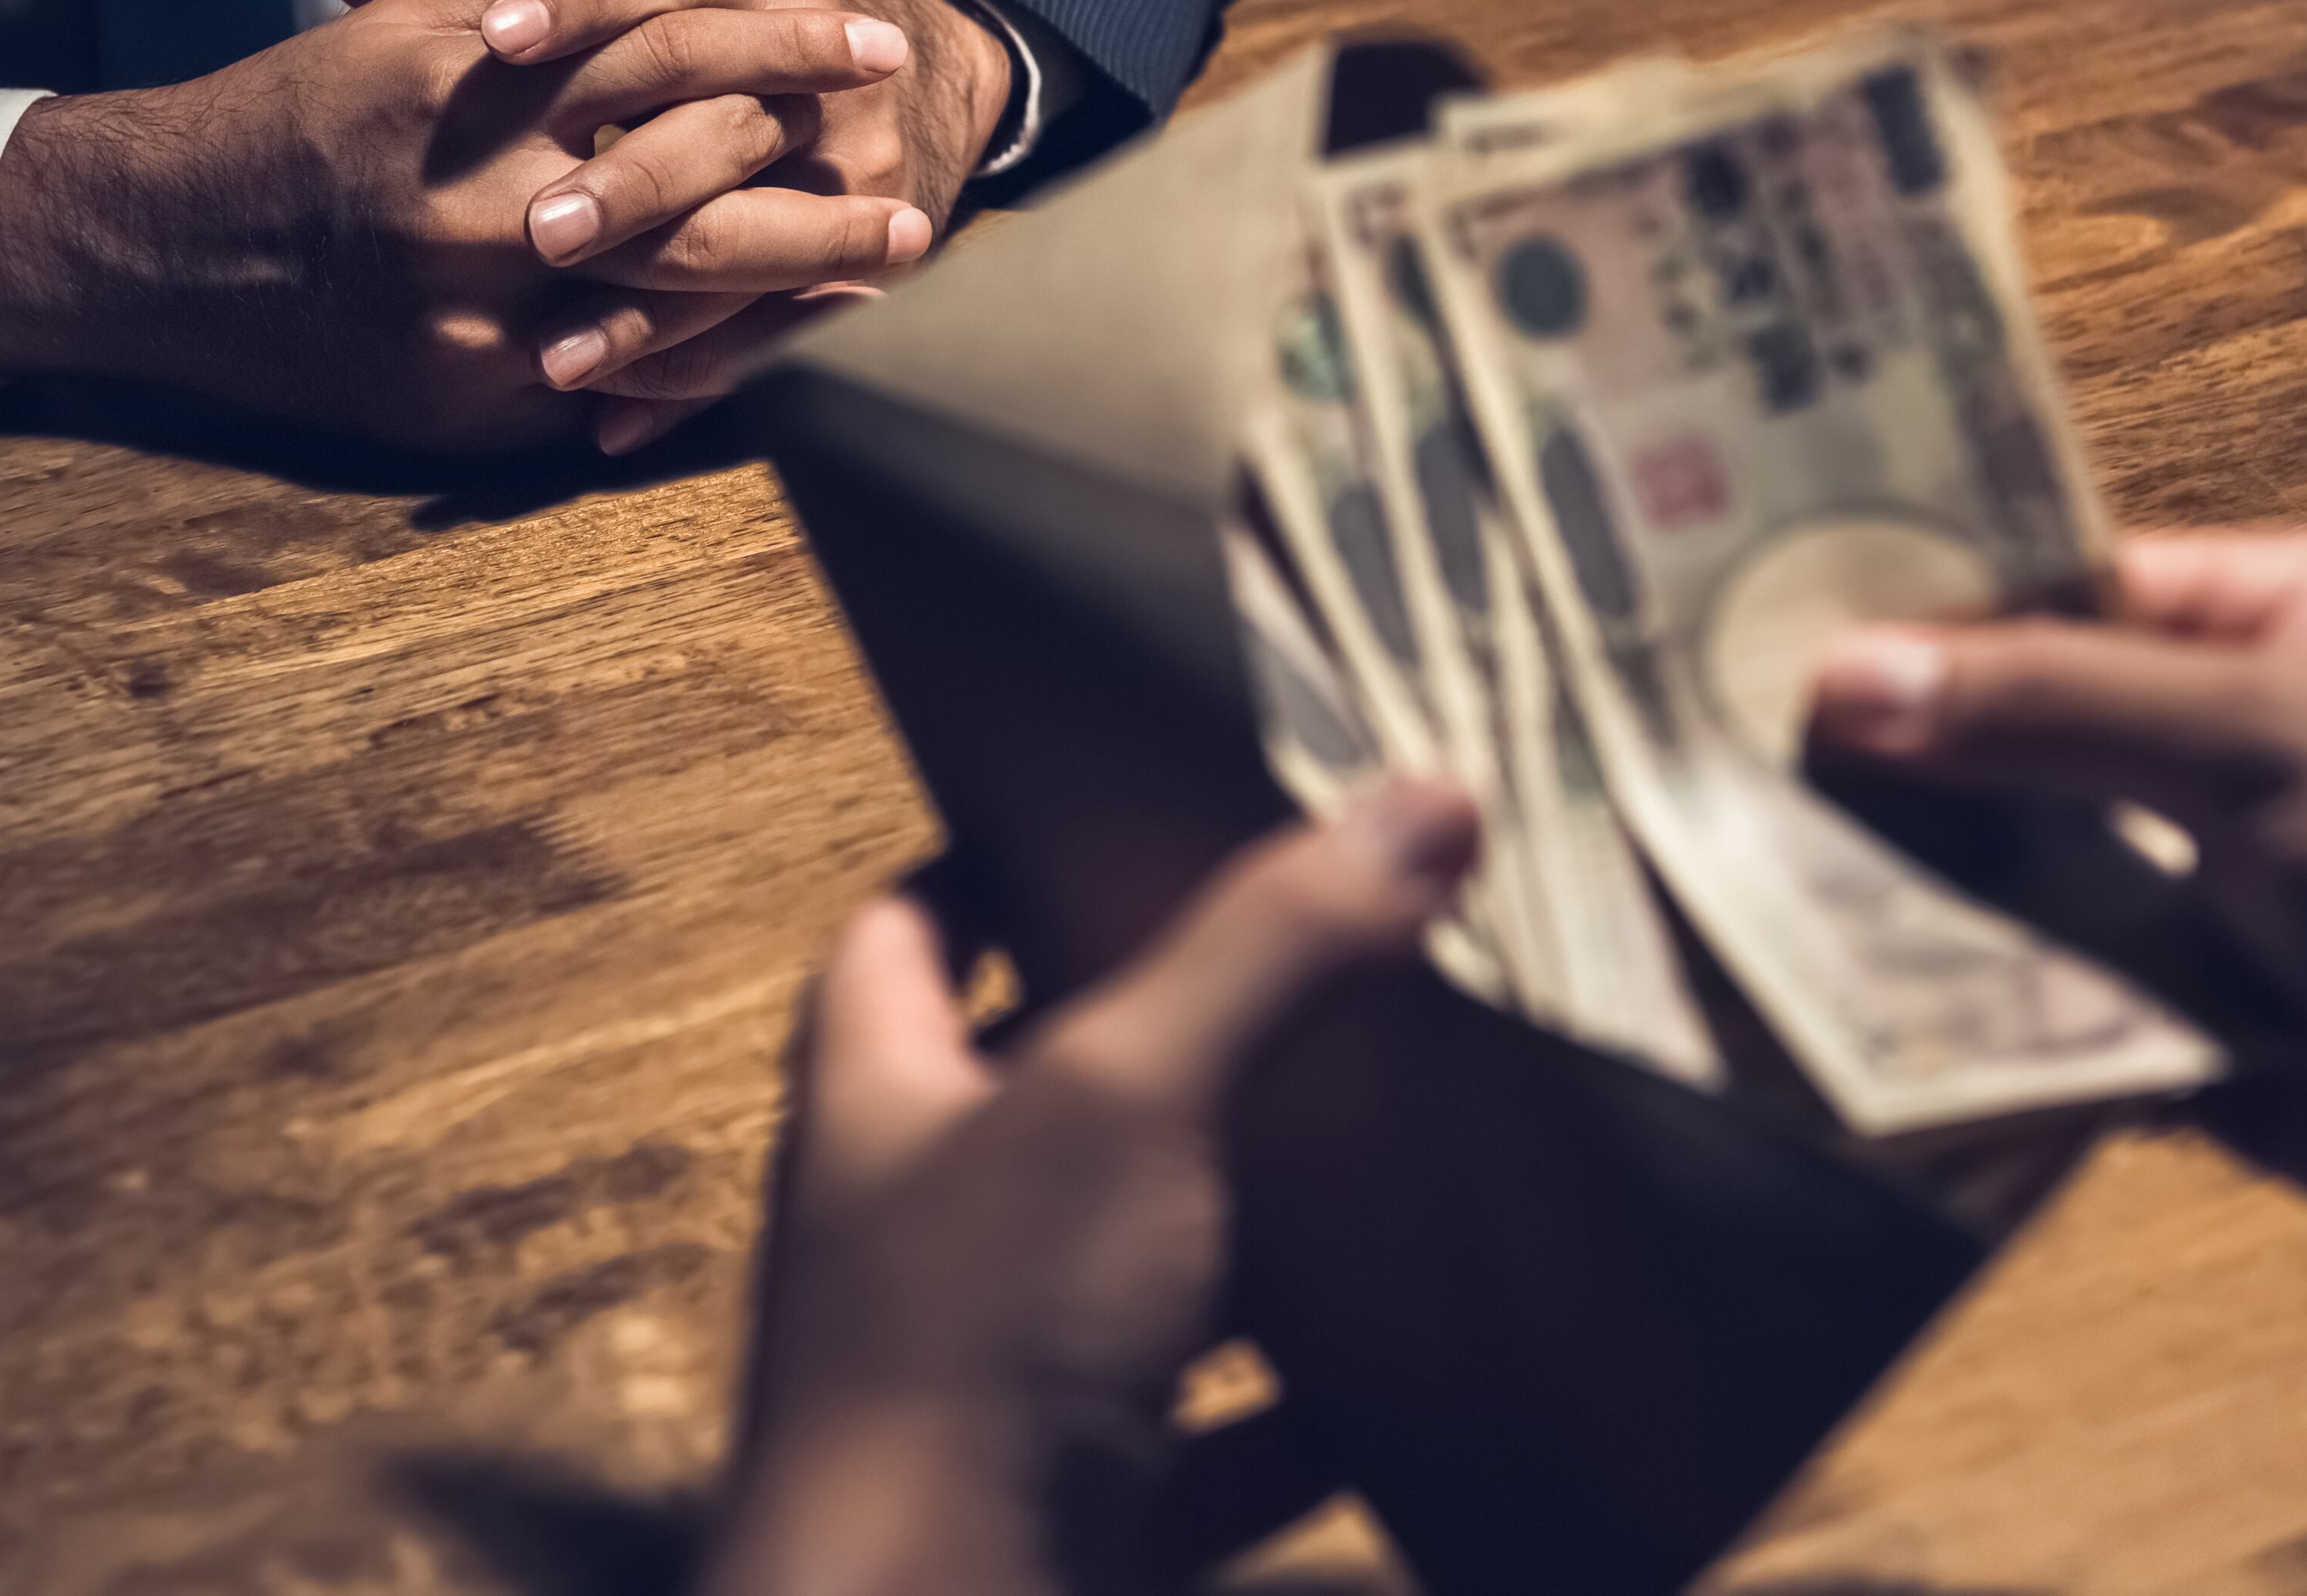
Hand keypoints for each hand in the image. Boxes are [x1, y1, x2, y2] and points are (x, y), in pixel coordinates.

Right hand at [0, 0, 932, 447]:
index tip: (875, 48)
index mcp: (486, 80)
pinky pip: (604, 388)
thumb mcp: (437, 14)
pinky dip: (691, 375)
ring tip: (874, 291)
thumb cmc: (308, 109)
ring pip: (671, 307)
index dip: (789, 48)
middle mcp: (489, 197)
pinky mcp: (464, 400)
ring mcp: (478, 311)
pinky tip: (769, 366)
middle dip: (817, 205)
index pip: (676, 49)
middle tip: (915, 207)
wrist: (167, 241)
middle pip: (699, 196)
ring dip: (789, 302)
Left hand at [699, 779, 1480, 1595]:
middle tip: (1329, 962)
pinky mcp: (1082, 1513)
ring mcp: (994, 1384)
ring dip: (1255, 1223)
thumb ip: (1266, 951)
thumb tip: (1426, 793)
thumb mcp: (1123, 1100)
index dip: (997, 856)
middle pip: (1043, 1095)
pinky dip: (1310, 1414)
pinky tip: (1416, 1368)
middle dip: (1175, 1037)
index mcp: (880, 1100)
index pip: (908, 932)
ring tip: (1399, 1138)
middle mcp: (920, 1233)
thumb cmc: (972, 1354)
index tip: (1127, 807)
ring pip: (1138, 1269)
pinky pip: (1213, 1447)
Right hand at [1811, 525, 2306, 1304]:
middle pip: (2029, 743)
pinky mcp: (2224, 1039)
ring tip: (1733, 896)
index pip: (2064, 588)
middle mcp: (2249, 749)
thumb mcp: (2272, 746)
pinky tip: (1841, 1022)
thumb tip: (1843, 673)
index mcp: (2289, 620)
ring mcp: (2235, 897)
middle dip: (1894, 768)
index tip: (1749, 620)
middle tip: (1701, 769)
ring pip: (2036, 887)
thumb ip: (2052, 709)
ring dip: (1919, 904)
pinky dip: (1980, 1027)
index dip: (1921, 604)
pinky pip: (2072, 1020)